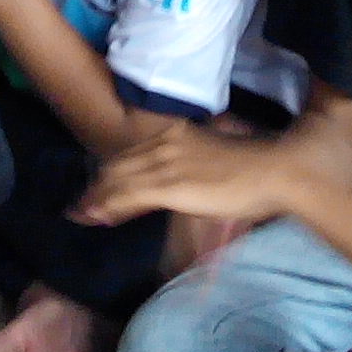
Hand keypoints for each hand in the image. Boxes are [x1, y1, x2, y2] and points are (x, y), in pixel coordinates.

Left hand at [78, 119, 300, 228]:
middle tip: (79, 207)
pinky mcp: (170, 184)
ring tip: (79, 215)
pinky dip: (109, 206)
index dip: (110, 172)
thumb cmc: (252, 171)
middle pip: (118, 165)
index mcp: (176, 134)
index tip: (95, 189)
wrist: (272, 170)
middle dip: (97, 187)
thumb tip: (187, 184)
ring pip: (118, 179)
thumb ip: (194, 168)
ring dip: (96, 199)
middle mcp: (165, 143)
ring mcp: (166, 163)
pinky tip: (96, 217)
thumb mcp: (214, 161)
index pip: (132, 153)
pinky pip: (129, 196)